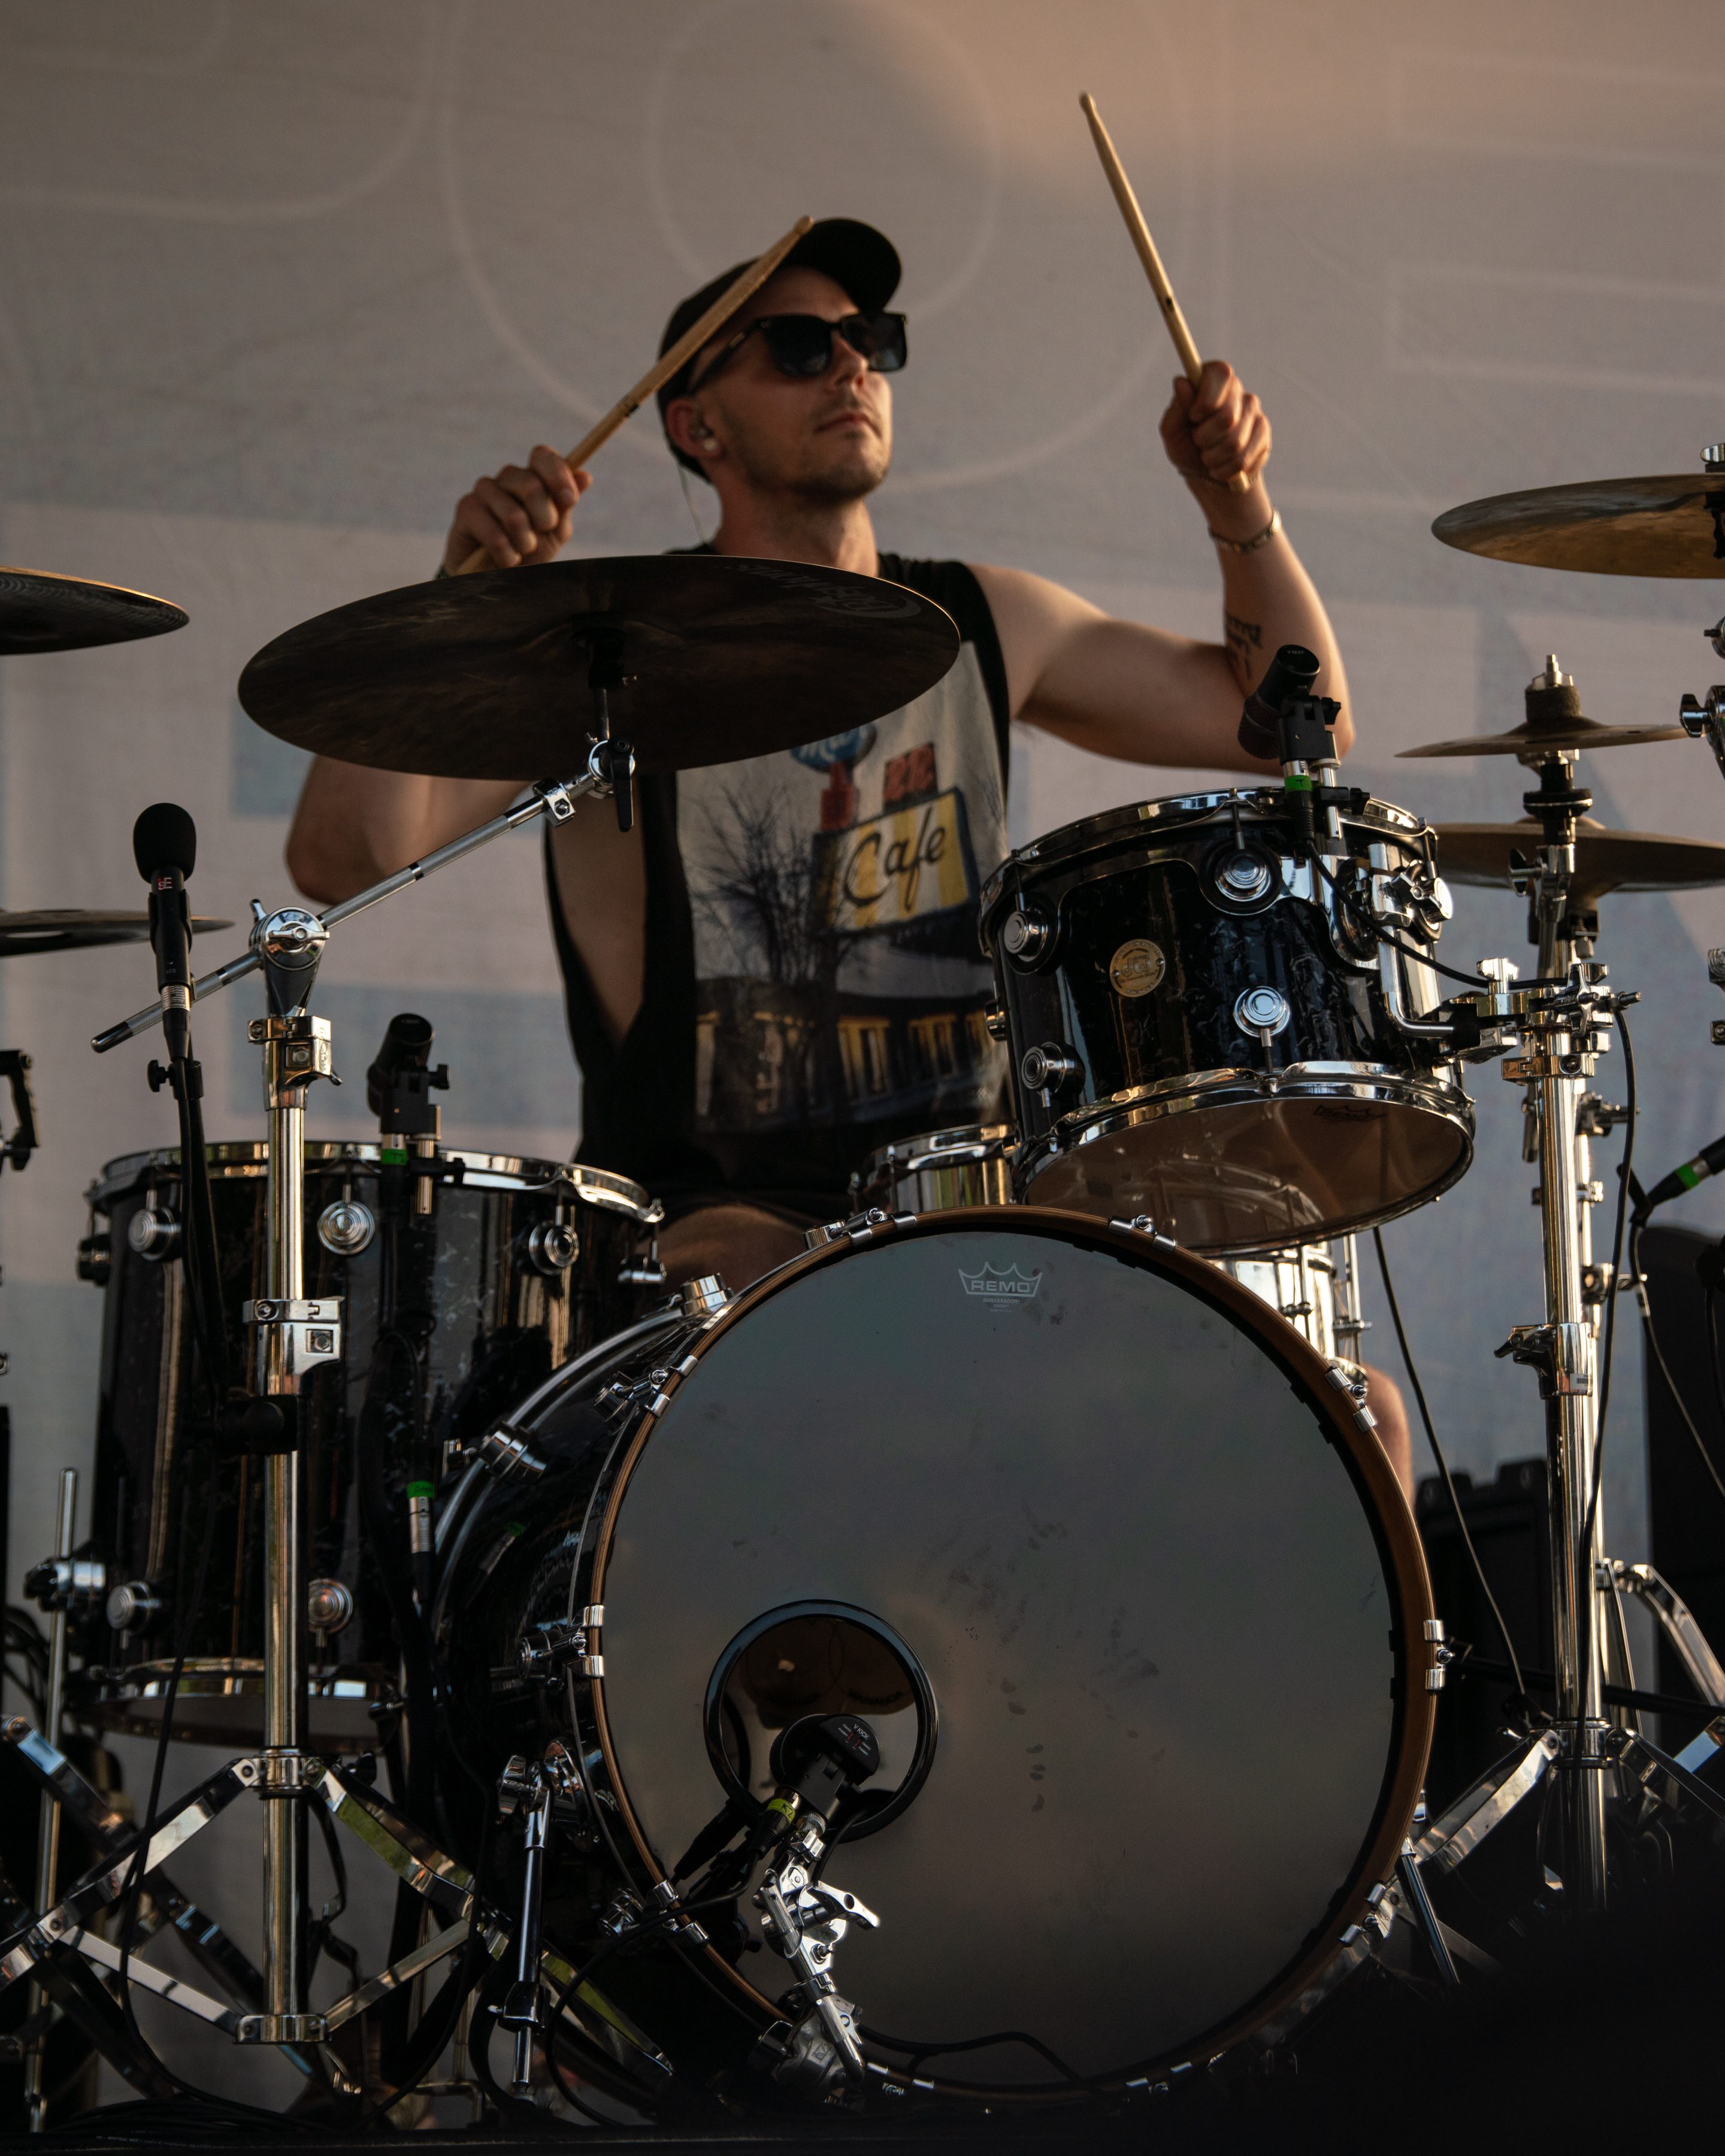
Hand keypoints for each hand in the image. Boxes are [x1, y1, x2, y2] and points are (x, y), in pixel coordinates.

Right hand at [442, 446, 589, 571]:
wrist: (497, 577)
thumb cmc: (528, 551)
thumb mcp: (555, 530)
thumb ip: (566, 504)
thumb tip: (585, 476)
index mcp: (531, 477)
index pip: (543, 455)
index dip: (558, 474)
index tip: (569, 500)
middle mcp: (507, 478)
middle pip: (531, 484)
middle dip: (545, 518)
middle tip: (541, 534)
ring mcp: (484, 490)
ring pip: (513, 515)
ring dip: (525, 543)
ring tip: (522, 551)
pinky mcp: (466, 509)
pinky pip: (495, 535)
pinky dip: (508, 556)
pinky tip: (505, 559)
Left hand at [1159, 359, 1269, 493]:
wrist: (1207, 475)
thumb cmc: (1186, 447)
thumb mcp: (1173, 432)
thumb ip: (1176, 408)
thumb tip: (1181, 381)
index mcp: (1213, 380)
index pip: (1221, 373)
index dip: (1206, 400)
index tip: (1194, 417)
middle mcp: (1236, 390)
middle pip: (1227, 416)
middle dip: (1205, 438)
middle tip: (1198, 442)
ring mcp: (1254, 410)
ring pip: (1235, 442)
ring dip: (1213, 457)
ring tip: (1208, 457)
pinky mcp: (1263, 432)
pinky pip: (1244, 458)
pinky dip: (1225, 470)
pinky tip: (1222, 467)